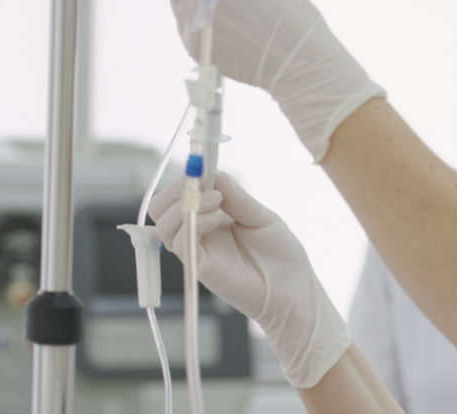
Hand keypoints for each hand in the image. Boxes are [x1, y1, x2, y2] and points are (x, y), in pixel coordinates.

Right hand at [148, 172, 350, 388]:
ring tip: (218, 203)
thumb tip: (212, 174)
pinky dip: (193, 223)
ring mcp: (198, 251)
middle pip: (161, 208)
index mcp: (212, 218)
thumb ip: (236, 197)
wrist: (295, 291)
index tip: (204, 165)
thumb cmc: (282, 257)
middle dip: (177, 189)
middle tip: (203, 184)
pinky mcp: (200, 268)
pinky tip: (219, 218)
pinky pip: (178, 244)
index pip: (181, 194)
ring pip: (163, 224)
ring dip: (186, 204)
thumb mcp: (261, 216)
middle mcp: (200, 234)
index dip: (188, 177)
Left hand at [159, 0, 385, 161]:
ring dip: (197, 9)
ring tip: (231, 15)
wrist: (298, 63)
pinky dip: (204, 29)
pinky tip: (231, 31)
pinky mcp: (198, 54)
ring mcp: (192, 34)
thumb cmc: (290, 14)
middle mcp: (192, 7)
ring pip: (180, 12)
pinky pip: (190, 33)